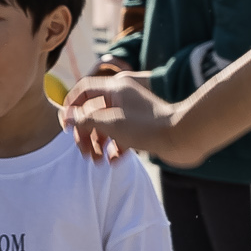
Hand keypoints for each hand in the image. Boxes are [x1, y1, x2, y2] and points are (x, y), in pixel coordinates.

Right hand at [61, 73, 185, 161]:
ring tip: (97, 162)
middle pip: (94, 112)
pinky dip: (115, 148)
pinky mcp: (143, 127)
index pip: (84, 90)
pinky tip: (114, 162)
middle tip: (84, 153)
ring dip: (99, 144)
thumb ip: (87, 120)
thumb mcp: (111, 123)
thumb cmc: (148, 127)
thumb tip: (69, 116)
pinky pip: (122, 136)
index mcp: (116, 88)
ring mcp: (133, 112)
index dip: (72, 106)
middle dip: (86, 133)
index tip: (66, 126)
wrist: (184, 136)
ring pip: (107, 126)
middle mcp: (124, 97)